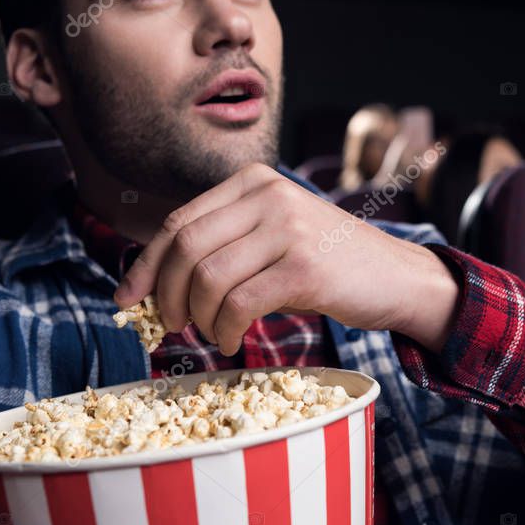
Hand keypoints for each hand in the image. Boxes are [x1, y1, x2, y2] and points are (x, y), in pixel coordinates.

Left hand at [114, 164, 458, 355]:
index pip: (178, 223)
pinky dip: (224, 331)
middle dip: (166, 295)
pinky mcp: (304, 268)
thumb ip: (223, 245)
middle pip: (185, 249)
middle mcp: (268, 196)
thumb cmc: (327, 263)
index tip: (127, 299)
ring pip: (208, 279)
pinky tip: (231, 341)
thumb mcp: (273, 237)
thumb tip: (152, 283)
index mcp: (252, 183)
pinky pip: (239, 305)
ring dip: (198, 318)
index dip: (145, 265)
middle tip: (169, 326)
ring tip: (210, 334)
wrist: (396, 276)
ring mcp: (288, 229)